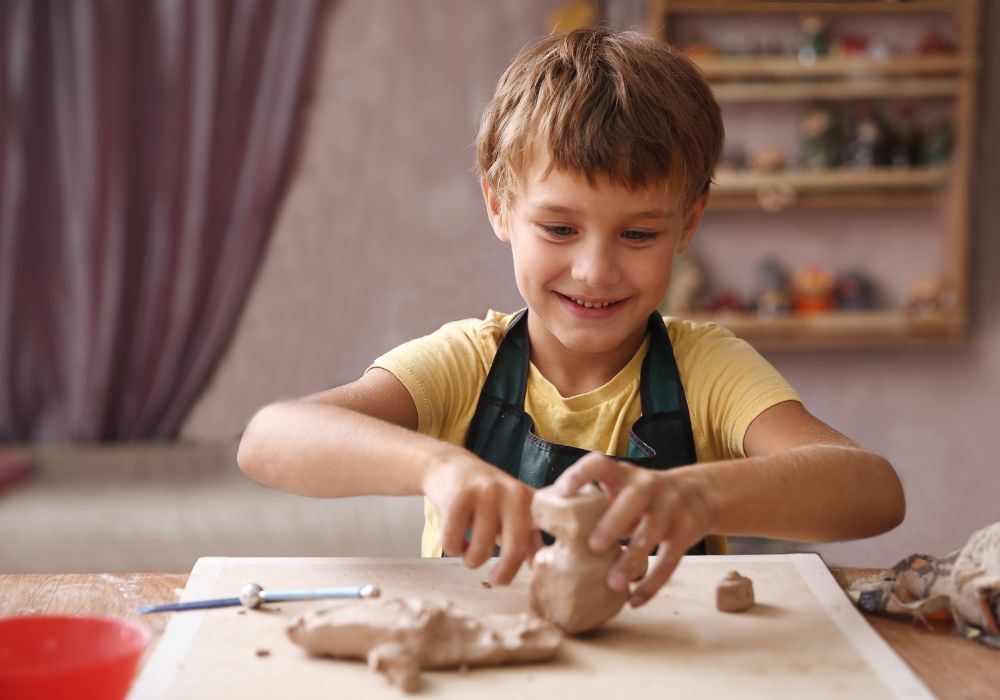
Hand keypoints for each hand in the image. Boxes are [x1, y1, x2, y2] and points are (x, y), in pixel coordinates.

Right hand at [422, 451, 541, 584]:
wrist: (450, 465)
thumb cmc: (485, 497)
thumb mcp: (512, 512)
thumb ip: (529, 538)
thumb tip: (540, 569)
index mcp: (530, 500)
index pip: (542, 536)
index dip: (540, 561)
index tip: (533, 575)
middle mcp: (513, 493)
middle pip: (515, 550)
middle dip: (502, 575)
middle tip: (494, 580)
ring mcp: (486, 492)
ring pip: (480, 551)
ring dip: (471, 560)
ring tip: (468, 549)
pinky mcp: (458, 496)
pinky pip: (453, 542)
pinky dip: (452, 547)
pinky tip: (455, 536)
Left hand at [554, 452, 711, 606]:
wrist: (698, 494)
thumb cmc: (642, 497)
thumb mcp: (622, 488)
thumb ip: (595, 502)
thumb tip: (548, 531)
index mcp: (625, 474)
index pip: (600, 464)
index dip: (580, 475)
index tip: (561, 492)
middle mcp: (649, 487)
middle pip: (632, 501)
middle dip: (613, 523)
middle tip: (592, 547)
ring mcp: (670, 510)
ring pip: (652, 535)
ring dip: (632, 560)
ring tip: (613, 584)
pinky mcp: (685, 534)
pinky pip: (670, 562)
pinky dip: (652, 584)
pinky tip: (634, 600)